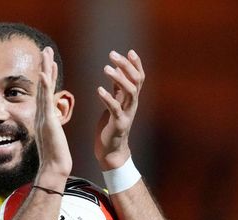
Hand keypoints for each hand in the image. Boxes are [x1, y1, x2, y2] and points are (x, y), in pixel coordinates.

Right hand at [35, 47, 71, 185]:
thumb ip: (52, 126)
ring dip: (44, 69)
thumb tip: (52, 121)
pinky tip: (45, 73)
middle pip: (43, 85)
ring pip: (44, 89)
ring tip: (46, 54)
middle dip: (45, 66)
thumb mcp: (54, 136)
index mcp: (44, 116)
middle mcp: (41, 114)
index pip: (47, 91)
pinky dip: (45, 86)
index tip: (49, 61)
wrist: (53, 168)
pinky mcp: (48, 122)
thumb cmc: (56, 156)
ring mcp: (43, 117)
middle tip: (45, 49)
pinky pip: (46, 101)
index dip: (48, 75)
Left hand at [94, 49, 144, 169]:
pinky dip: (108, 98)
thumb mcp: (115, 104)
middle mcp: (132, 104)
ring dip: (119, 78)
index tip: (129, 51)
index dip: (136, 64)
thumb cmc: (111, 126)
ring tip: (106, 68)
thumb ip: (118, 89)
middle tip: (112, 54)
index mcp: (131, 99)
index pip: (139, 77)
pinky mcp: (119, 124)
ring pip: (130, 92)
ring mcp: (127, 114)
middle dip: (126, 66)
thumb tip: (117, 71)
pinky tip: (99, 89)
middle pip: (136, 81)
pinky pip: (115, 108)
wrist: (111, 150)